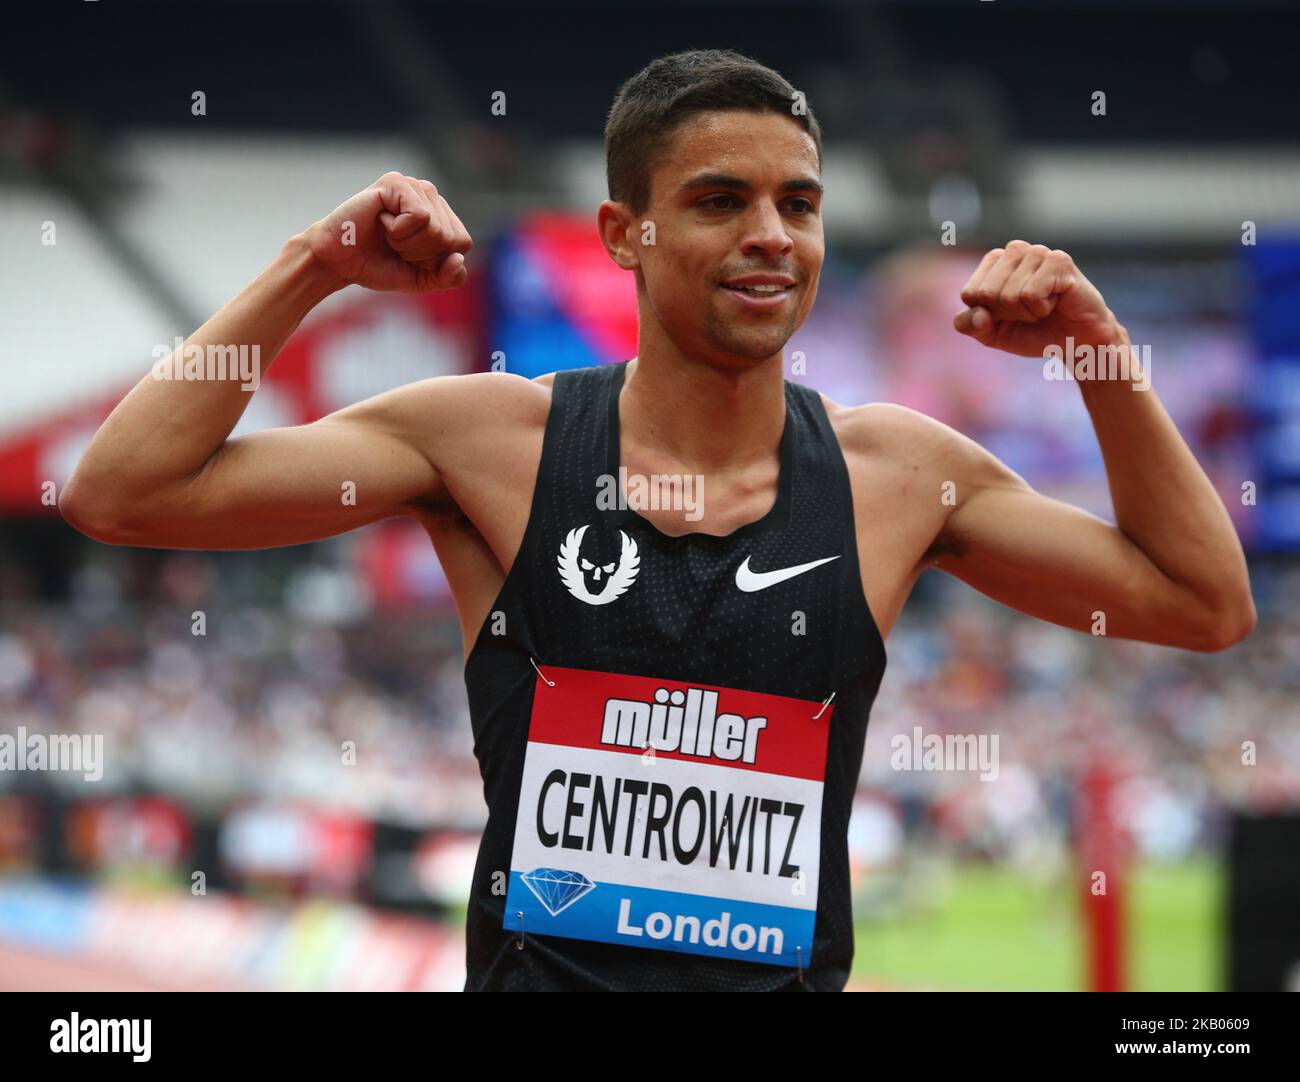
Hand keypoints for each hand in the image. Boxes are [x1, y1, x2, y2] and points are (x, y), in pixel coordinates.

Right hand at [303, 172, 472, 292]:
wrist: (339, 261)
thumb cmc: (378, 265)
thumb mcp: (421, 279)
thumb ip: (448, 277)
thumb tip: (458, 260)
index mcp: (442, 216)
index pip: (462, 243)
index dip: (435, 260)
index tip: (409, 256)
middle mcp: (431, 196)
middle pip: (450, 237)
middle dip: (420, 253)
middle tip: (394, 245)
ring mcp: (415, 186)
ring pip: (436, 228)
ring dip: (407, 243)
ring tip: (387, 234)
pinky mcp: (397, 182)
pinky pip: (420, 217)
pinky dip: (398, 231)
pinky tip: (381, 222)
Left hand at [953, 241, 1122, 356]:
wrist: (1075, 340)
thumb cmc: (1034, 331)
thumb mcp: (993, 334)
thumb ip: (971, 326)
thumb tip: (977, 314)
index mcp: (994, 262)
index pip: (969, 293)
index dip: (988, 315)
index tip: (1009, 314)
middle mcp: (1015, 250)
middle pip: (987, 293)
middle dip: (1007, 314)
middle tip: (1029, 311)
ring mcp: (1038, 252)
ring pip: (1009, 295)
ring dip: (1026, 312)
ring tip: (1044, 306)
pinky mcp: (1059, 261)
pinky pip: (1031, 295)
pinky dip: (1041, 308)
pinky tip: (1056, 302)